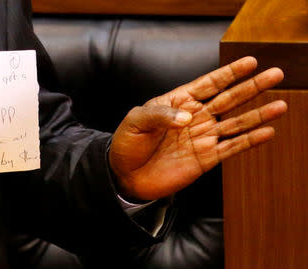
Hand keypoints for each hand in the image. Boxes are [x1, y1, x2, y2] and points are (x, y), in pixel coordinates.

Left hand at [109, 57, 286, 200]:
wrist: (125, 175)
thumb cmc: (128, 143)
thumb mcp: (136, 121)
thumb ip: (161, 115)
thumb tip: (189, 117)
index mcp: (178, 102)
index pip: (208, 84)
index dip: (229, 73)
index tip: (250, 62)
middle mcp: (195, 117)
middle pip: (229, 99)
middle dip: (251, 87)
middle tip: (276, 74)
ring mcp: (202, 138)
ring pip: (235, 123)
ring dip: (257, 115)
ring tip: (280, 105)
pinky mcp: (206, 159)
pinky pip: (231, 148)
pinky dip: (249, 141)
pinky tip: (266, 133)